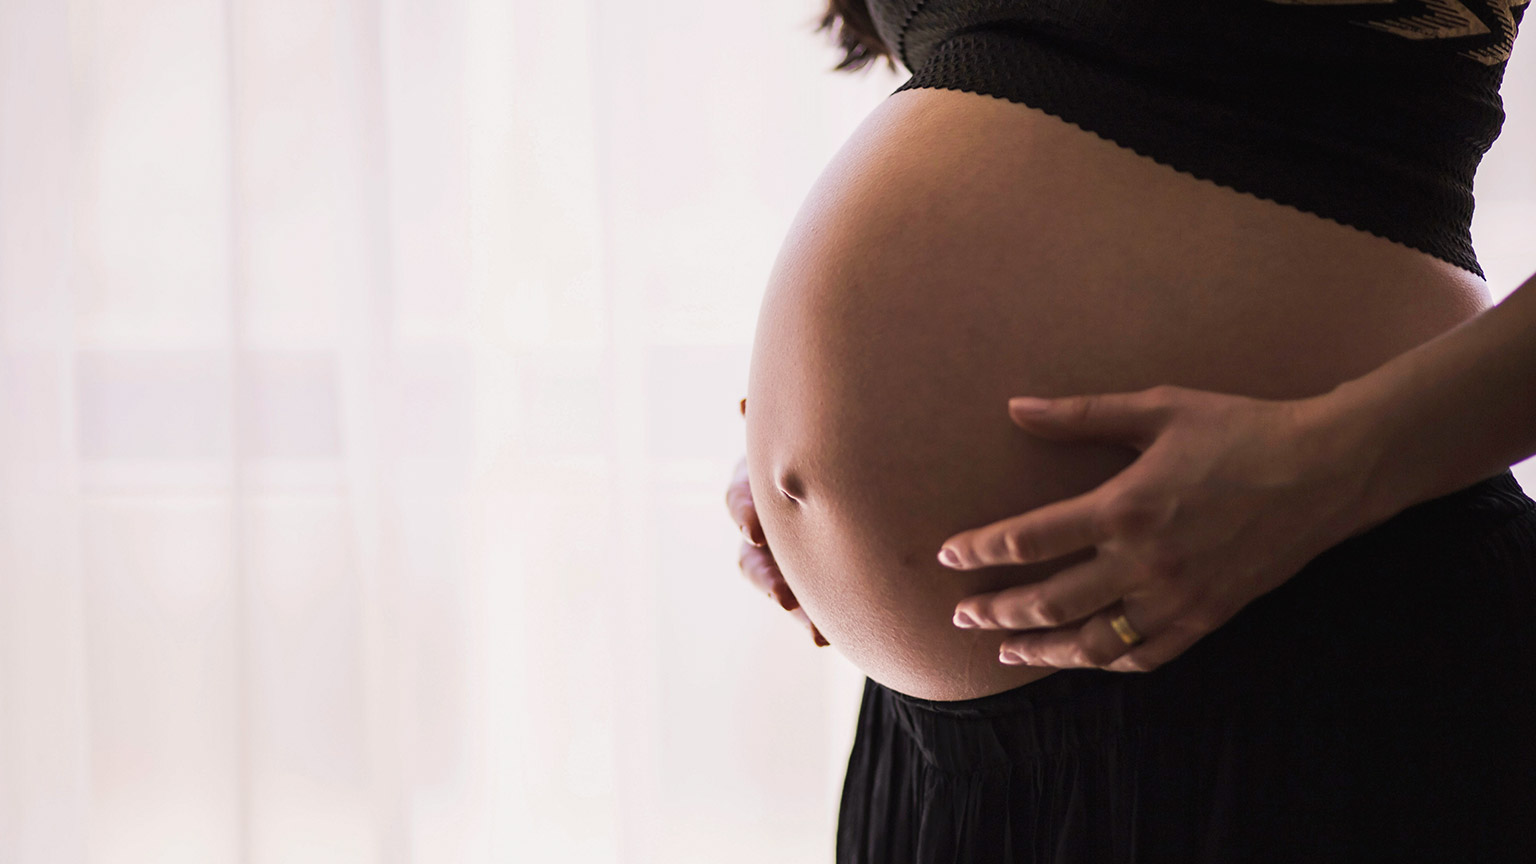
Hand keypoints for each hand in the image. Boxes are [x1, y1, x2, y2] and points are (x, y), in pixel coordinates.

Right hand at [729, 398, 828, 646]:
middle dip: (767, 576)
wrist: (856, 471)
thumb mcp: (808, 431)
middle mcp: (763, 523)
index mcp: (758, 482)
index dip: (746, 512)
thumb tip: (743, 404)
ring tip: (812, 629)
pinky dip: (814, 623)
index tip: (755, 528)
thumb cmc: (825, 438)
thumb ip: (788, 427)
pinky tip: (826, 638)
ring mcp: (783, 556)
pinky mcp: (807, 581)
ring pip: (777, 587)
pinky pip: (807, 608)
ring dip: (794, 607)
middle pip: (752, 555)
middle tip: (782, 593)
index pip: (741, 497)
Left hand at [937, 384, 1365, 672]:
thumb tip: (1017, 407)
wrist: (1327, 469)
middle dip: (996, 612)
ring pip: (1093, 644)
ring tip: (1005, 652)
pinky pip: (1147, 656)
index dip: (979, 550)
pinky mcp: (1208, 617)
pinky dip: (1108, 663)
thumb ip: (1081, 413)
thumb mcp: (1158, 408)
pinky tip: (1084, 659)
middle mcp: (1144, 562)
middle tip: (961, 615)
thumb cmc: (1239, 429)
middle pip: (1048, 602)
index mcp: (1123, 507)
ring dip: (1042, 651)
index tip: (948, 554)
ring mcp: (1177, 597)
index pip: (1028, 540)